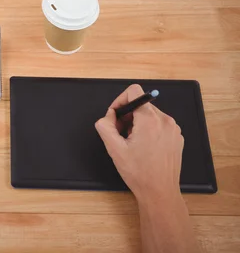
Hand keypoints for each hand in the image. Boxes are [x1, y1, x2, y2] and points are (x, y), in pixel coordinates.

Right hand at [95, 84, 184, 202]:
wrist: (159, 191)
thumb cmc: (139, 173)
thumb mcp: (114, 148)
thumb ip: (105, 126)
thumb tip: (108, 116)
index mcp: (149, 120)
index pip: (134, 91)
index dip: (120, 100)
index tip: (115, 115)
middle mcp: (165, 120)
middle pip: (140, 105)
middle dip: (127, 116)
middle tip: (121, 134)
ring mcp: (173, 129)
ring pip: (149, 114)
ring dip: (137, 123)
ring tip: (133, 142)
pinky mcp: (177, 137)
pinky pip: (159, 124)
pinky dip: (148, 130)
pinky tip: (144, 147)